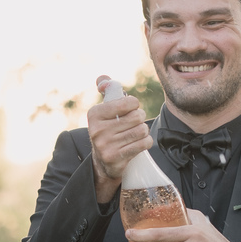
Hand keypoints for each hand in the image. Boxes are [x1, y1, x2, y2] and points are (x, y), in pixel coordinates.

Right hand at [88, 74, 152, 201]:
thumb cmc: (108, 129)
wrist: (103, 162)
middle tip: (135, 123)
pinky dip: (146, 142)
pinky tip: (140, 143)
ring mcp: (105, 145)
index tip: (130, 110)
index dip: (135, 105)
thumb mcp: (104, 110)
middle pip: (137, 117)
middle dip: (140, 119)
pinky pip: (143, 144)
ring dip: (143, 131)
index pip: (128, 102)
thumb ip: (106, 90)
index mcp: (94, 113)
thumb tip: (103, 79)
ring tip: (136, 133)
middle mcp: (97, 129)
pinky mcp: (115, 158)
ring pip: (142, 130)